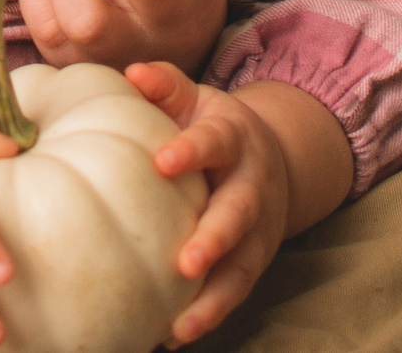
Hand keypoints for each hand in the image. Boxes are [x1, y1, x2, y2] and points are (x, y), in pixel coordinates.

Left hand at [124, 66, 351, 344]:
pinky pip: (235, 292)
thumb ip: (163, 85)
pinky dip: (211, 315)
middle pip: (240, 213)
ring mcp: (258, 228)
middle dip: (216, 238)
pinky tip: (177, 335)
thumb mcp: (191, 97)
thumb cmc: (206, 124)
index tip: (162, 163)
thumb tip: (132, 74)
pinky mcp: (254, 260)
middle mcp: (252, 184)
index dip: (191, 151)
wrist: (269, 154)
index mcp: (233, 137)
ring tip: (182, 322)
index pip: (215, 142)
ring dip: (216, 296)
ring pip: (244, 265)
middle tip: (185, 261)